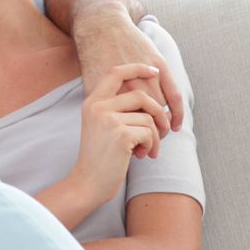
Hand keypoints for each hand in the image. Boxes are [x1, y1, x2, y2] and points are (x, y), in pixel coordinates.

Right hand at [71, 64, 167, 205]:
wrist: (88, 182)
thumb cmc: (100, 157)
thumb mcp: (102, 126)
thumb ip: (118, 109)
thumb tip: (152, 99)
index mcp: (92, 102)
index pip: (115, 72)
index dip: (137, 68)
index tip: (154, 71)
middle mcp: (97, 106)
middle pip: (141, 96)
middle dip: (158, 113)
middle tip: (162, 131)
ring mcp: (108, 119)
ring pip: (148, 117)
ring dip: (155, 136)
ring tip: (147, 149)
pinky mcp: (120, 134)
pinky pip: (149, 133)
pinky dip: (152, 146)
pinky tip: (142, 155)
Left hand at [72, 2, 183, 138]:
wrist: (103, 25)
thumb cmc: (93, 58)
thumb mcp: (91, 83)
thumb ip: (102, 105)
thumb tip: (108, 132)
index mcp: (112, 90)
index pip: (128, 124)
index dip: (133, 141)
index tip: (135, 153)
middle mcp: (131, 83)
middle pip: (146, 119)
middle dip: (150, 137)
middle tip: (149, 150)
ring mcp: (148, 74)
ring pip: (160, 109)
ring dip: (162, 126)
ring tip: (159, 137)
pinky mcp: (160, 65)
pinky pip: (173, 94)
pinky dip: (176, 112)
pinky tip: (175, 125)